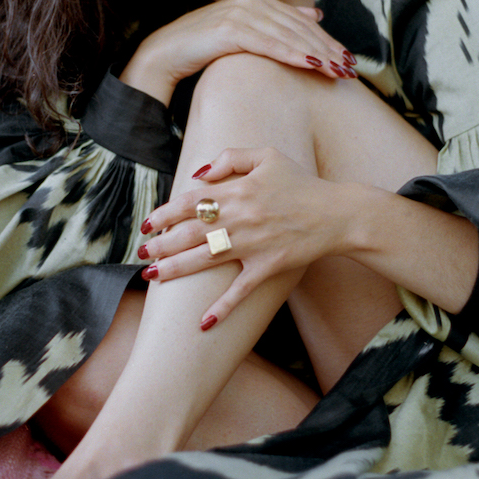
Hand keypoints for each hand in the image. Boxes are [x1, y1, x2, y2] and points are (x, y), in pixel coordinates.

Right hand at [121, 0, 356, 103]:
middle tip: (351, 70)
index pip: (302, 22)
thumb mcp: (246, 32)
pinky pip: (269, 44)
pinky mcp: (230, 29)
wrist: (165, 54)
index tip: (349, 61)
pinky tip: (312, 66)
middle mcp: (252, 1)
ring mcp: (241, 13)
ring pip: (289, 36)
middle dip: (328, 50)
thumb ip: (278, 21)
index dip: (328, 41)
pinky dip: (293, 54)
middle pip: (300, 28)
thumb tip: (314, 12)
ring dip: (317, 55)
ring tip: (338, 72)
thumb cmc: (205, 48)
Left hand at [138, 147, 350, 327]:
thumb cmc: (301, 183)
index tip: (148, 223)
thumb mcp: (267, 156)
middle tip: (141, 252)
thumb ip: (229, 158)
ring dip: (175, 270)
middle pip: (189, 233)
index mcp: (237, 191)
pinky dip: (222, 308)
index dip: (164, 213)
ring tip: (151, 276)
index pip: (189, 202)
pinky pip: (240, 291)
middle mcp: (240, 219)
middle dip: (160, 244)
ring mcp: (253, 246)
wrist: (337, 213)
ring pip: (205, 260)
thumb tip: (197, 174)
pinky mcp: (267, 268)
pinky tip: (203, 322)